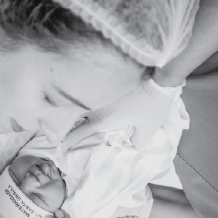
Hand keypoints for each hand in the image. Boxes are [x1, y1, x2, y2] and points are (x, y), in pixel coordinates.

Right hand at [63, 80, 182, 148]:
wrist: (157, 72)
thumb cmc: (152, 103)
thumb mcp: (148, 127)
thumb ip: (138, 140)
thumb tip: (131, 143)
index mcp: (101, 120)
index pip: (79, 133)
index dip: (69, 140)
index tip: (61, 144)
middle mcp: (94, 106)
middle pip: (71, 115)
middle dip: (63, 121)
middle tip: (60, 126)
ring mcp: (96, 90)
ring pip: (77, 100)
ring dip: (72, 106)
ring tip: (68, 110)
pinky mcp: (103, 78)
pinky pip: (87, 88)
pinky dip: (84, 93)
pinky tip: (85, 93)